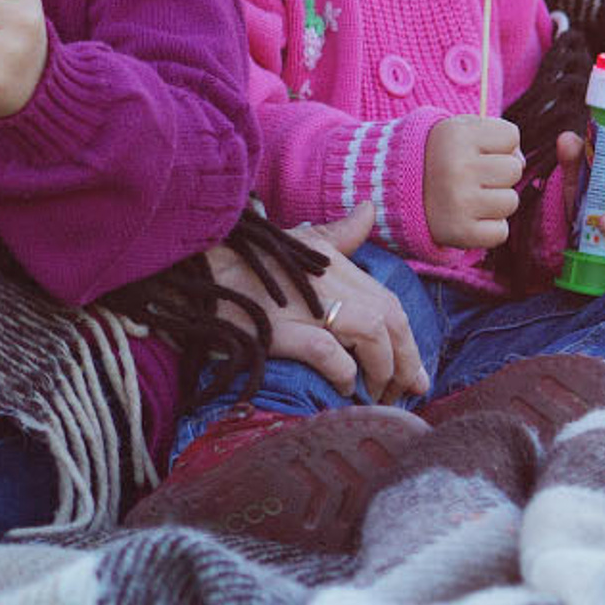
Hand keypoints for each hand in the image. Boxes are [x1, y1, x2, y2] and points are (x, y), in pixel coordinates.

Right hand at [204, 202, 430, 402]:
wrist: (190, 273)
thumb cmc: (240, 260)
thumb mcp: (292, 241)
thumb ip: (337, 234)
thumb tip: (368, 209)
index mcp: (331, 263)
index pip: (388, 302)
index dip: (409, 339)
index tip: (414, 372)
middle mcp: (324, 280)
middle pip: (388, 319)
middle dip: (406, 359)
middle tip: (406, 392)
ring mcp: (301, 304)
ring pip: (370, 333)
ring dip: (382, 368)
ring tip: (377, 395)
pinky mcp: (277, 328)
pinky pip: (327, 352)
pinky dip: (344, 371)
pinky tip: (344, 387)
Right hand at [423, 114, 522, 250]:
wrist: (393, 193)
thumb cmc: (438, 158)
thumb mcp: (458, 130)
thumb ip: (494, 134)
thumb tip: (521, 161)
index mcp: (455, 135)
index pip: (510, 135)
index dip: (495, 144)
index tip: (471, 150)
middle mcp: (456, 166)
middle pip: (514, 169)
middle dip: (497, 173)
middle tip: (469, 177)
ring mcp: (458, 201)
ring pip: (511, 201)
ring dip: (494, 202)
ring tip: (467, 197)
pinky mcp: (460, 232)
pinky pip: (500, 232)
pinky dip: (487, 228)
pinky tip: (466, 218)